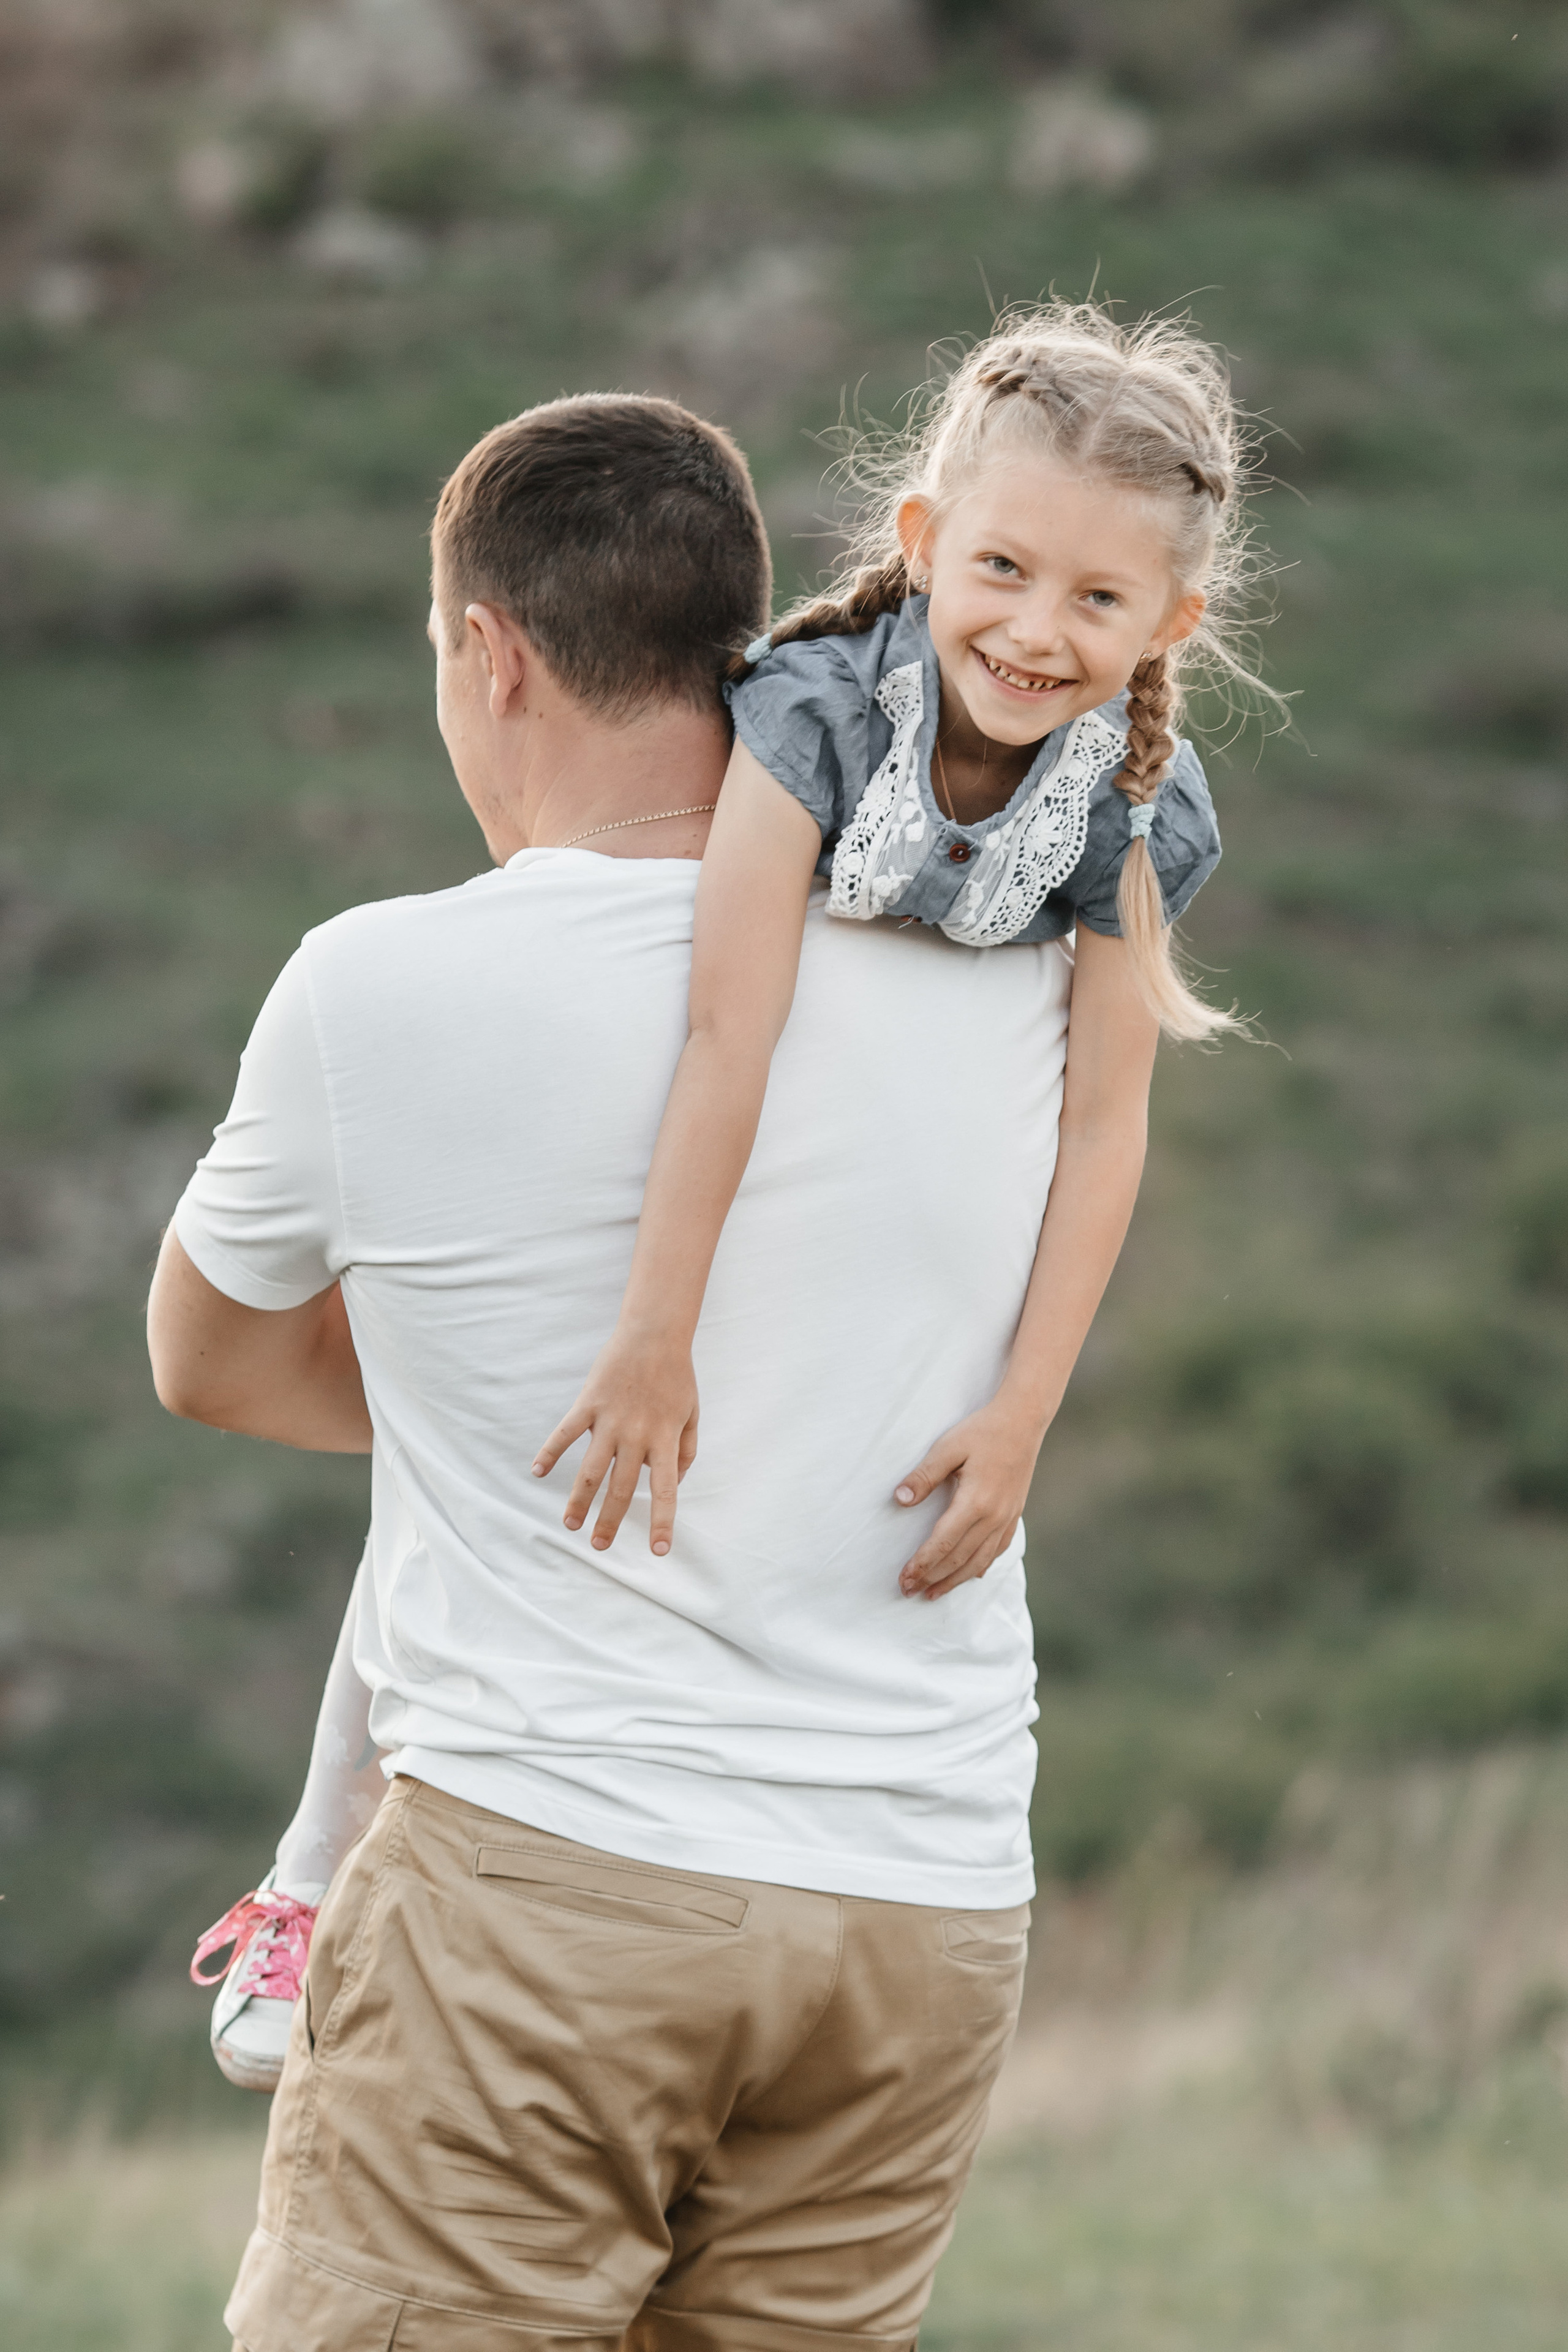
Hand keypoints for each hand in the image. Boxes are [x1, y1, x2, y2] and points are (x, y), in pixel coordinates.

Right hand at [532, 1332, 698, 1557]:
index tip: (658, 1552)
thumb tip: (674, 1481)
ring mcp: (610, 1420)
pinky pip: (565, 1433)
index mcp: (665, 1440)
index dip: (663, 1523)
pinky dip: (550, 1452)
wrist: (655, 1334)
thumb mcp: (692, 1415)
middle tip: (599, 1546)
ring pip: (591, 1470)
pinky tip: (537, 1472)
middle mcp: (637, 1435)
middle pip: (622, 1488)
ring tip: (571, 1525)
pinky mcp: (589, 1404)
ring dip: (579, 1501)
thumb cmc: (676, 1376)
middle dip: (610, 1521)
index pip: (665, 1491)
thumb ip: (686, 1451)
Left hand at [894, 1402, 1043, 1601]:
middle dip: (932, 1578)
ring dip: (954, 1580)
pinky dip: (979, 1567)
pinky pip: (996, 1551)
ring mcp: (1007, 1519)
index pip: (942, 1544)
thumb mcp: (947, 1448)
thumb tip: (899, 1500)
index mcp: (975, 1502)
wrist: (1023, 1422)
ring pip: (979, 1562)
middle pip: (959, 1560)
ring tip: (932, 1593)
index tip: (904, 1579)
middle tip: (908, 1592)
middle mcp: (994, 1517)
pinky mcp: (1014, 1515)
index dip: (921, 1565)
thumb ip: (923, 1476)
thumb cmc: (982, 1431)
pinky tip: (970, 1575)